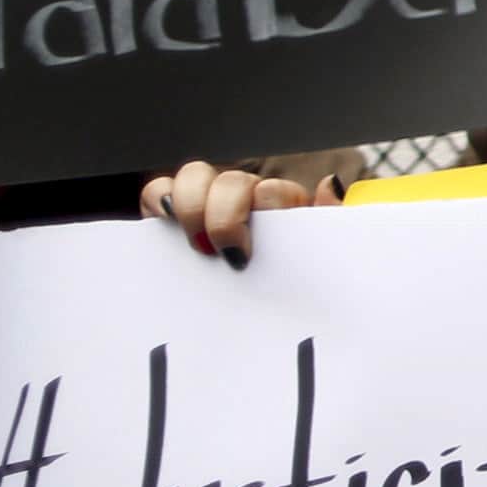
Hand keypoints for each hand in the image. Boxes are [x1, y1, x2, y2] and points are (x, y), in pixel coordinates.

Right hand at [138, 158, 316, 268]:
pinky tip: (165, 224)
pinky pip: (158, 190)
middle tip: (224, 253)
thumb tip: (329, 183)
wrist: (254, 311)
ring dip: (192, 205)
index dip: (264, 207)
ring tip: (196, 245)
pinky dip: (157, 199)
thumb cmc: (284, 283)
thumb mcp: (311, 260)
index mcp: (281, 208)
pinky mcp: (171, 215)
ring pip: (195, 174)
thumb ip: (327, 222)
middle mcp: (244, 198)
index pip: (272, 191)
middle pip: (231, 181)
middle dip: (224, 216)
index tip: (252, 247)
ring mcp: (207, 202)